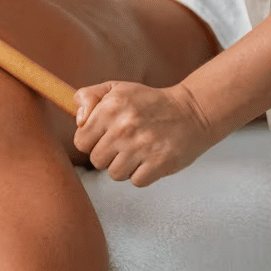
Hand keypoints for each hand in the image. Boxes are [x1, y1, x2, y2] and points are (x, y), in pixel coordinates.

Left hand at [73, 81, 216, 186]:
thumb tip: (78, 120)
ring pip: (114, 174)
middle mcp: (124, 127)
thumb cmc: (149, 102)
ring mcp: (142, 147)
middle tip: (125, 143)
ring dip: (125, 166)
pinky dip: (142, 174)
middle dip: (108, 154)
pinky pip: (136, 181)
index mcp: (110, 108)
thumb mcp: (116, 89)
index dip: (91, 141)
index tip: (104, 136)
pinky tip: (150, 159)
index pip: (81, 142)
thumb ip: (87, 97)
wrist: (192, 112)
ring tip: (138, 151)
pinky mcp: (159, 163)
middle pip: (97, 160)